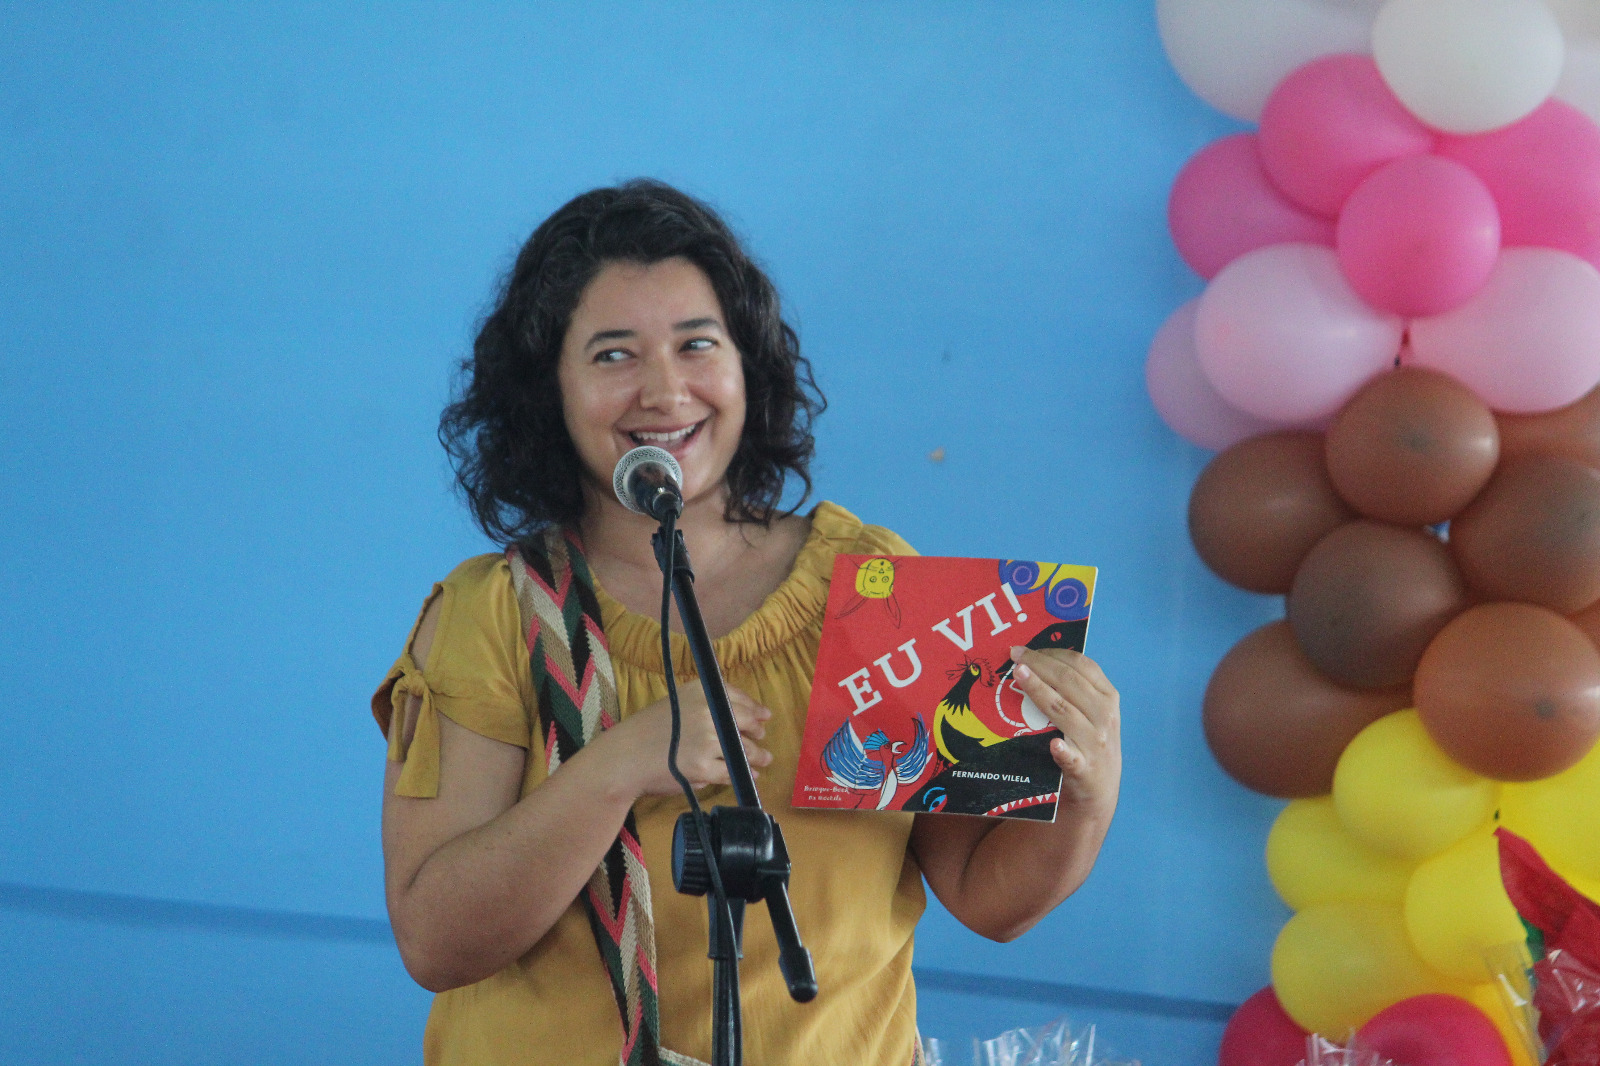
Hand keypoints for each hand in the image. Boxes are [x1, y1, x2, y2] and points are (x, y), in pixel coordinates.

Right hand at [599, 682, 772, 797]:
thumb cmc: (646, 731)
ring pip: (743, 749)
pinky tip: (750, 774)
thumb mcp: (676, 704)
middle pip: (746, 721)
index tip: (764, 715)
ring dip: (758, 755)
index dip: (754, 707)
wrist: (624, 757)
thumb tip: (741, 713)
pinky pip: (731, 771)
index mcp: (699, 691)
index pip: (736, 696)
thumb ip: (705, 705)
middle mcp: (706, 711)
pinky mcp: (704, 767)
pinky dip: (744, 773)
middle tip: (762, 736)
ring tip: (764, 758)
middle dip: (757, 731)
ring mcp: (706, 740)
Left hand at [1007, 645, 1120, 815]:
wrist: (1099, 790)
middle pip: (1068, 682)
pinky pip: (1072, 757)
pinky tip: (1053, 744)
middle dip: (1039, 664)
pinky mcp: (1083, 768)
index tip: (1026, 649)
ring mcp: (1095, 743)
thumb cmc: (1090, 743)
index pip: (1081, 666)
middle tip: (1014, 655)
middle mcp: (1104, 716)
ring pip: (1063, 710)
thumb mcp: (1094, 712)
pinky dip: (1063, 750)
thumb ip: (1076, 689)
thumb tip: (1038, 660)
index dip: (1052, 653)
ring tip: (1018, 675)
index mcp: (1108, 697)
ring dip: (1040, 690)